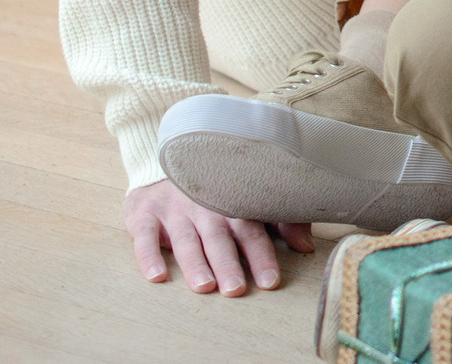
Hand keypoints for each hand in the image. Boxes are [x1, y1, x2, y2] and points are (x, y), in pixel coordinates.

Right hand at [124, 178, 312, 294]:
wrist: (165, 163)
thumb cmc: (214, 193)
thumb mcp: (247, 201)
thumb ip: (280, 222)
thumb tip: (307, 246)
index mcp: (233, 204)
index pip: (251, 232)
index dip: (261, 256)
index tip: (270, 282)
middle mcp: (204, 207)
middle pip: (219, 238)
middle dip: (228, 264)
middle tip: (236, 289)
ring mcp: (174, 209)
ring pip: (185, 238)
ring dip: (195, 263)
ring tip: (204, 286)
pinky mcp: (144, 213)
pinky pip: (145, 235)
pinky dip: (149, 255)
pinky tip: (156, 276)